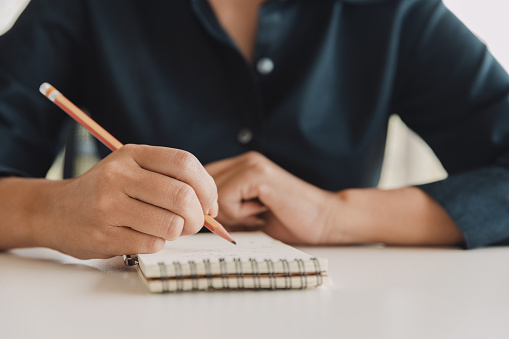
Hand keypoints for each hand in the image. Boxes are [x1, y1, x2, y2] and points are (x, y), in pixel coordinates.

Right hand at [40, 144, 217, 258]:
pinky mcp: (103, 235)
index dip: (207, 186)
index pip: (185, 163)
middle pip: (182, 196)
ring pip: (170, 224)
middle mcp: (119, 176)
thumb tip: (212, 208)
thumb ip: (171, 180)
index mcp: (133, 154)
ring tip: (167, 229)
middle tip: (193, 223)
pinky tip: (144, 236)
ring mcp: (108, 206)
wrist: (56, 211)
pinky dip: (158, 244)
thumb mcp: (134, 170)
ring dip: (178, 232)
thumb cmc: (107, 191)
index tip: (209, 204)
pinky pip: (152, 244)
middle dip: (198, 216)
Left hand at [205, 152, 336, 244]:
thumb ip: (223, 210)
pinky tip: (262, 211)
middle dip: (214, 210)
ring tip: (257, 213)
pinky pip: (225, 197)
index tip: (225, 222)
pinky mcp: (257, 174)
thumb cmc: (289, 221)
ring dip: (230, 213)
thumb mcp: (247, 214)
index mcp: (242, 166)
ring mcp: (251, 164)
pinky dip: (239, 213)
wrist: (326, 220)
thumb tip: (193, 218)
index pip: (201, 180)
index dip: (204, 204)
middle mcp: (244, 159)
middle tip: (244, 219)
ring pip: (211, 193)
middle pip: (200, 186)